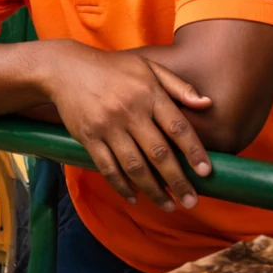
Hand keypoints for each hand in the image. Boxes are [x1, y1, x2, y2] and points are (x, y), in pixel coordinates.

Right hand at [42, 42, 213, 210]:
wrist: (65, 68)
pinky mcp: (88, 137)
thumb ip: (179, 86)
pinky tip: (134, 197)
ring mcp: (107, 126)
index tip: (206, 172)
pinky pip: (107, 167)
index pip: (178, 128)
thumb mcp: (148, 66)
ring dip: (153, 190)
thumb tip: (207, 104)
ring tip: (168, 205)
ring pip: (134, 166)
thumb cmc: (112, 68)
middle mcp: (130, 112)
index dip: (194, 152)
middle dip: (177, 180)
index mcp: (149, 94)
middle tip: (191, 201)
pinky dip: (121, 186)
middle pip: (158, 153)